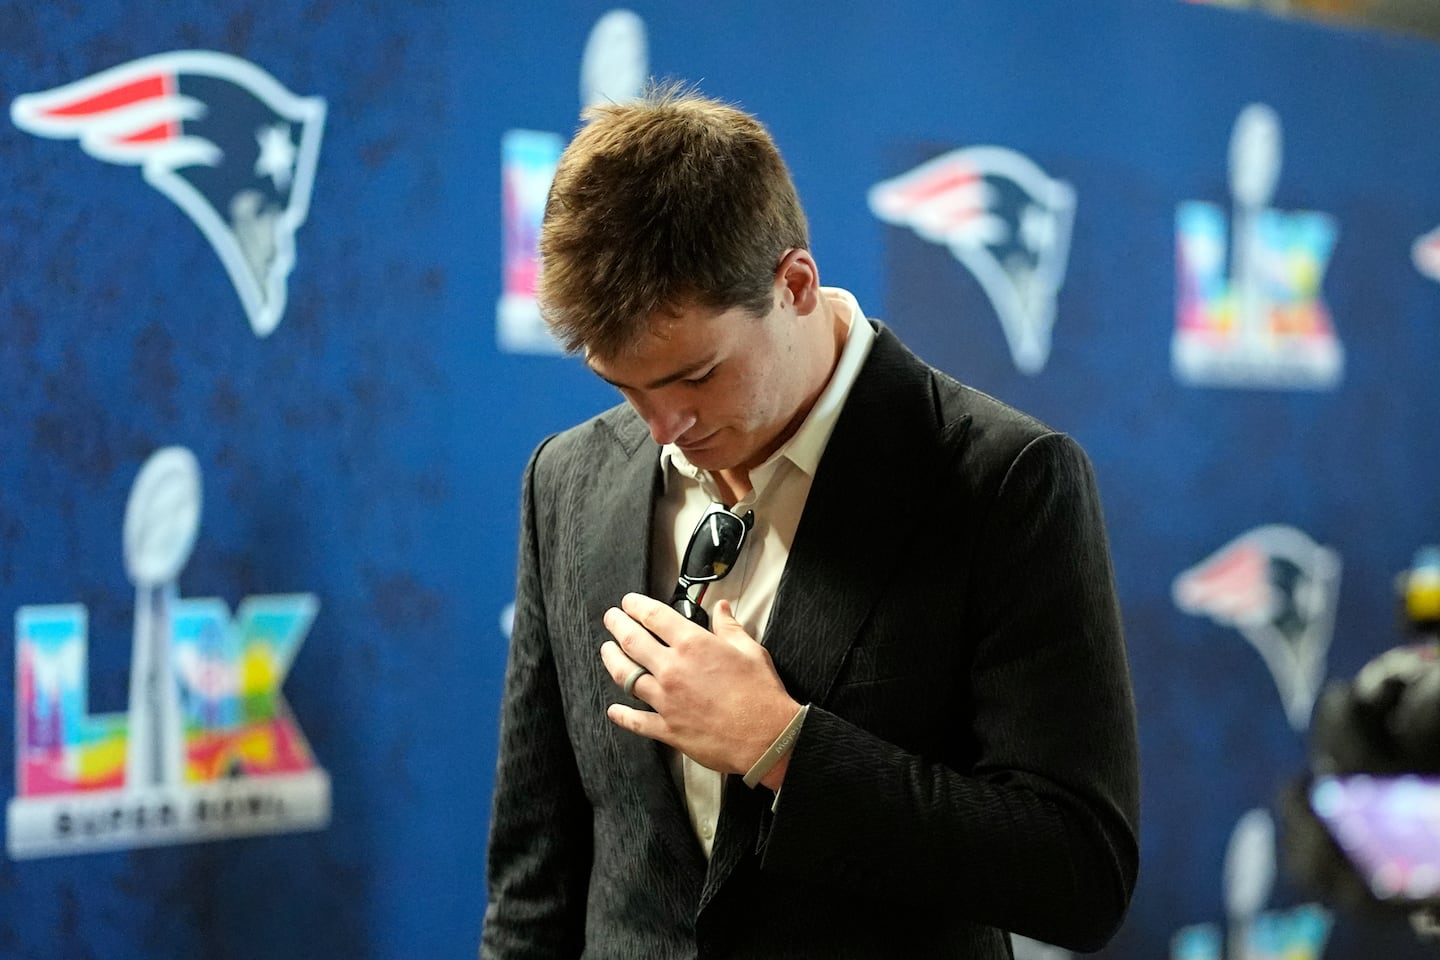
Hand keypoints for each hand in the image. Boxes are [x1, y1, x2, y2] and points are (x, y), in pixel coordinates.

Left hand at [600, 593, 799, 782]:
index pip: (654, 616)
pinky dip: (622, 715)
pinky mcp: (667, 728)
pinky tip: (614, 709)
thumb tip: (722, 609)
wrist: (767, 737)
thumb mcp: (749, 650)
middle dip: (617, 625)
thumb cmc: (760, 693)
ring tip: (606, 651)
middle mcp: (673, 669)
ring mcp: (666, 700)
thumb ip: (729, 627)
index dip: (636, 605)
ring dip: (612, 661)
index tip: (628, 602)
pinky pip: (636, 720)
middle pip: (632, 641)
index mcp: (693, 645)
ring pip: (625, 677)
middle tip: (610, 618)